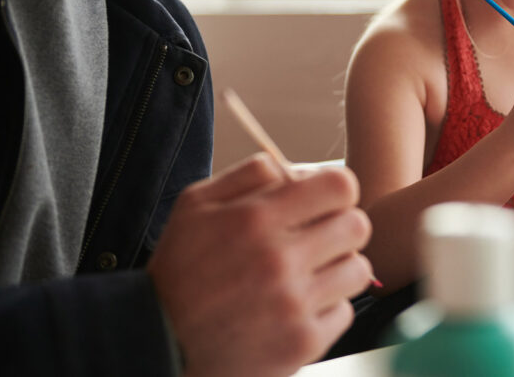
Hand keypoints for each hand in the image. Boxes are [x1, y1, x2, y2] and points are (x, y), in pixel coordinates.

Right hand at [147, 154, 372, 376]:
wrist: (155, 344)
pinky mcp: (302, 343)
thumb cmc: (179, 269)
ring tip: (308, 275)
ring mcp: (294, 305)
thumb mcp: (196, 205)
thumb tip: (296, 168)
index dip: (337, 191)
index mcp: (257, 219)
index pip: (340, 187)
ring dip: (338, 269)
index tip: (324, 203)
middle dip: (342, 227)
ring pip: (358, 270)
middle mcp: (280, 261)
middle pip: (357, 226)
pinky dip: (327, 308)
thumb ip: (249, 175)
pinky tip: (297, 307)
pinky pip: (345, 312)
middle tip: (319, 239)